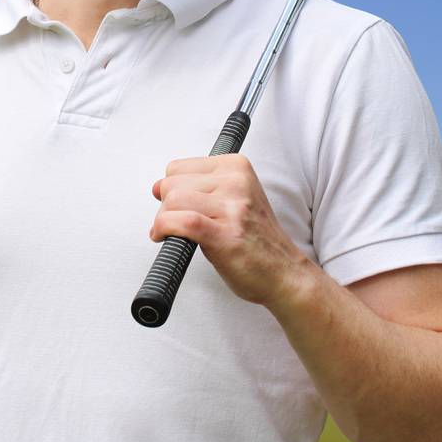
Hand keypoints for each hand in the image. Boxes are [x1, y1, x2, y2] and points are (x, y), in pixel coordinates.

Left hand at [150, 154, 313, 309]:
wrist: (285, 274)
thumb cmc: (255, 240)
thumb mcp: (231, 200)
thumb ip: (196, 188)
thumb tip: (156, 186)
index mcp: (237, 168)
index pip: (178, 167)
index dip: (171, 190)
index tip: (180, 207)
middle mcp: (237, 183)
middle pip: (171, 184)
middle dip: (167, 207)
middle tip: (180, 224)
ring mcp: (233, 208)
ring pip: (173, 201)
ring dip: (165, 220)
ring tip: (176, 233)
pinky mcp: (225, 234)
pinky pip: (180, 222)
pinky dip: (164, 229)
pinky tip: (165, 238)